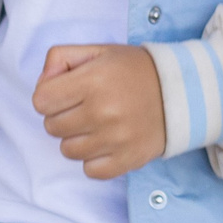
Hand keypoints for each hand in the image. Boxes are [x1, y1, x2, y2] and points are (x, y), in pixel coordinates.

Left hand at [34, 45, 165, 179]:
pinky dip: (93, 159)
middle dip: (63, 116)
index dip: (49, 95)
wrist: (181, 92)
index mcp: (93, 81)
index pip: (41, 101)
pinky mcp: (127, 160)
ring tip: (96, 124)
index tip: (67, 92)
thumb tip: (43, 84)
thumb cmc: (134, 70)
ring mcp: (115, 140)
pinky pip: (90, 170)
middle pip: (52, 127)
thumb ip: (61, 58)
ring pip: (68, 151)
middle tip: (85, 106)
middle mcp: (103, 112)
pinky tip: (106, 142)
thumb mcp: (98, 51)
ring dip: (76, 138)